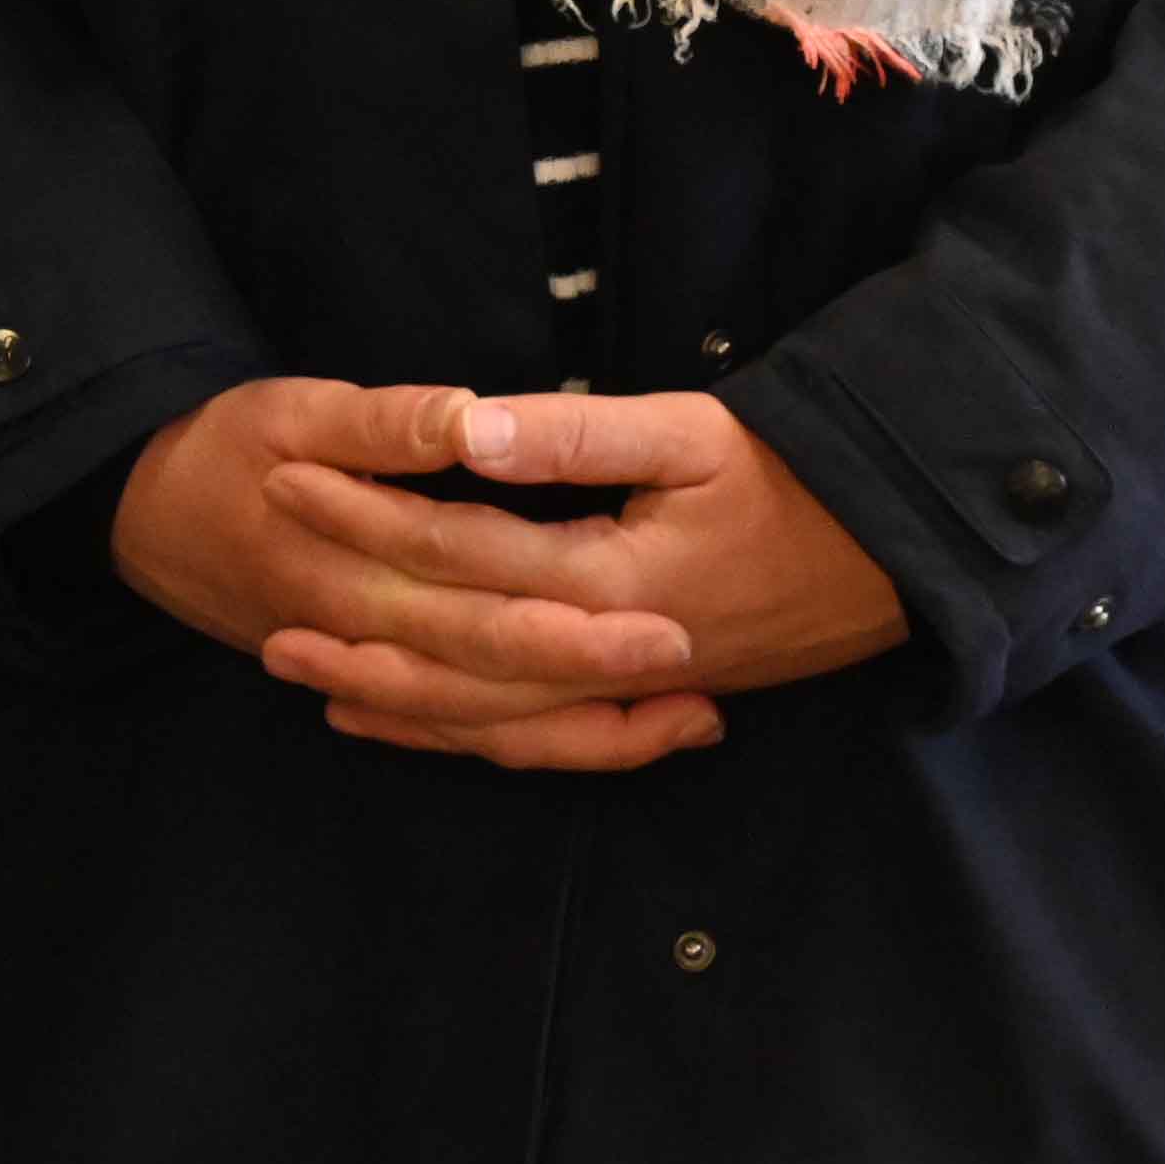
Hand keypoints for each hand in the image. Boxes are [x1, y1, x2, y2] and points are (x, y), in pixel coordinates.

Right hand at [113, 377, 719, 772]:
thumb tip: (470, 418)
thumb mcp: (292, 411)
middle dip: (607, 689)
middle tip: (703, 679)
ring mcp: (372, 673)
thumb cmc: (222, 447)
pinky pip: (462, 735)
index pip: (484, 611)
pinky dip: (536, 742)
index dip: (578, 625)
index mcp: (358, 570)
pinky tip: (607, 734)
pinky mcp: (375, 682)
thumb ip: (385, 425)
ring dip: (588, 735)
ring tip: (687, 723)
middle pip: (501, 685)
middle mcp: (373, 639)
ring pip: (488, 729)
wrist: (142, 512)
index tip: (667, 622)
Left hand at [261, 386, 904, 760]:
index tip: (286, 475)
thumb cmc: (799, 475)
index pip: (459, 552)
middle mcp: (609, 652)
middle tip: (256, 610)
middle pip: (456, 653)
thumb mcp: (690, 432)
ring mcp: (630, 688)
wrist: (908, 553)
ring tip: (300, 673)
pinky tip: (393, 717)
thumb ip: (572, 436)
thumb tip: (464, 425)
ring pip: (488, 717)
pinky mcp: (648, 699)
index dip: (368, 515)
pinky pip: (536, 738)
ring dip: (392, 697)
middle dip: (354, 629)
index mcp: (608, 580)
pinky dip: (460, 733)